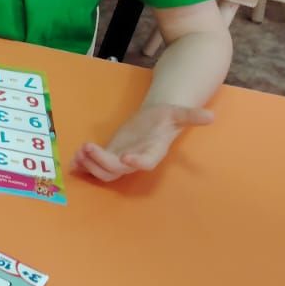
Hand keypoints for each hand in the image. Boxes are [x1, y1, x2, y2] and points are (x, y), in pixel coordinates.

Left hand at [71, 103, 213, 181]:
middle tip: (88, 147)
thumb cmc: (166, 118)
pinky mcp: (109, 156)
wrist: (155, 120)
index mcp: (153, 151)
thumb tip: (211, 116)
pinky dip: (84, 166)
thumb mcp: (178, 113)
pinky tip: (73, 160)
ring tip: (80, 151)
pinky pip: (95, 168)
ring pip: (104, 172)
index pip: (146, 162)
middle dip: (101, 162)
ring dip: (90, 165)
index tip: (125, 157)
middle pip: (118, 170)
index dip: (137, 162)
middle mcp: (136, 160)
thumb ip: (191, 116)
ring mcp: (121, 160)